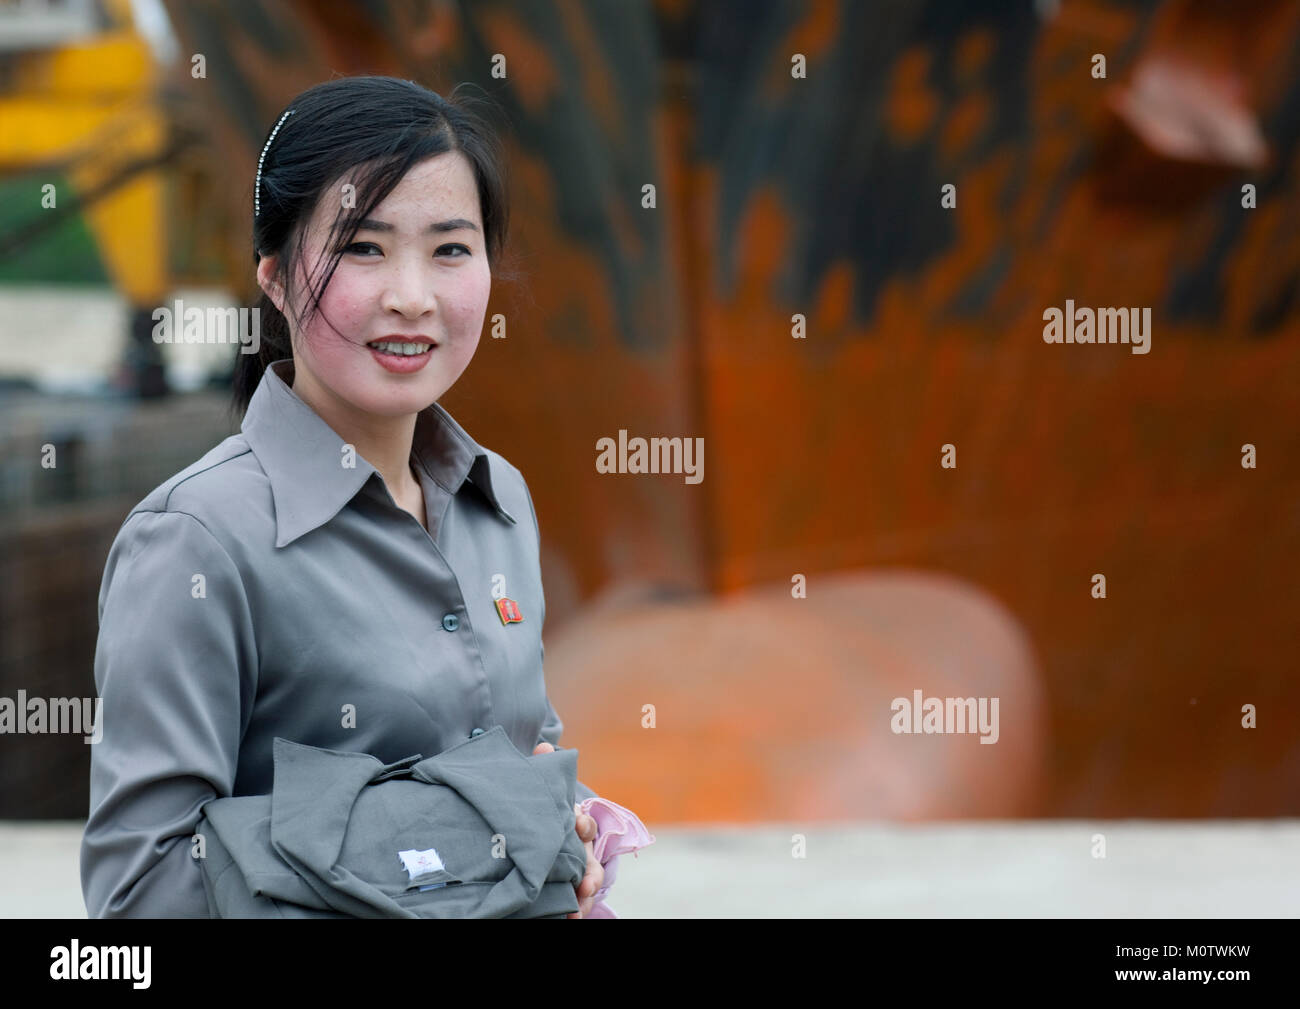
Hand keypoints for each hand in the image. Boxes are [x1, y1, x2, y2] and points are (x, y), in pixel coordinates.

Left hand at [532, 741, 603, 917]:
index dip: (582, 824)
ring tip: (579, 908)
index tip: (576, 824)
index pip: (584, 824)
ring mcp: (576, 872)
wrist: (535, 840)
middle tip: (585, 883)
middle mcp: (580, 850)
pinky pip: (576, 903)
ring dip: (586, 896)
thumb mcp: (539, 794)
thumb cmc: (540, 814)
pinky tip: (569, 918)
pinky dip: (576, 911)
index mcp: (572, 826)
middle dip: (590, 873)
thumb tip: (545, 747)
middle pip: (591, 862)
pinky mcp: (567, 890)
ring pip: (587, 885)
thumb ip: (542, 771)